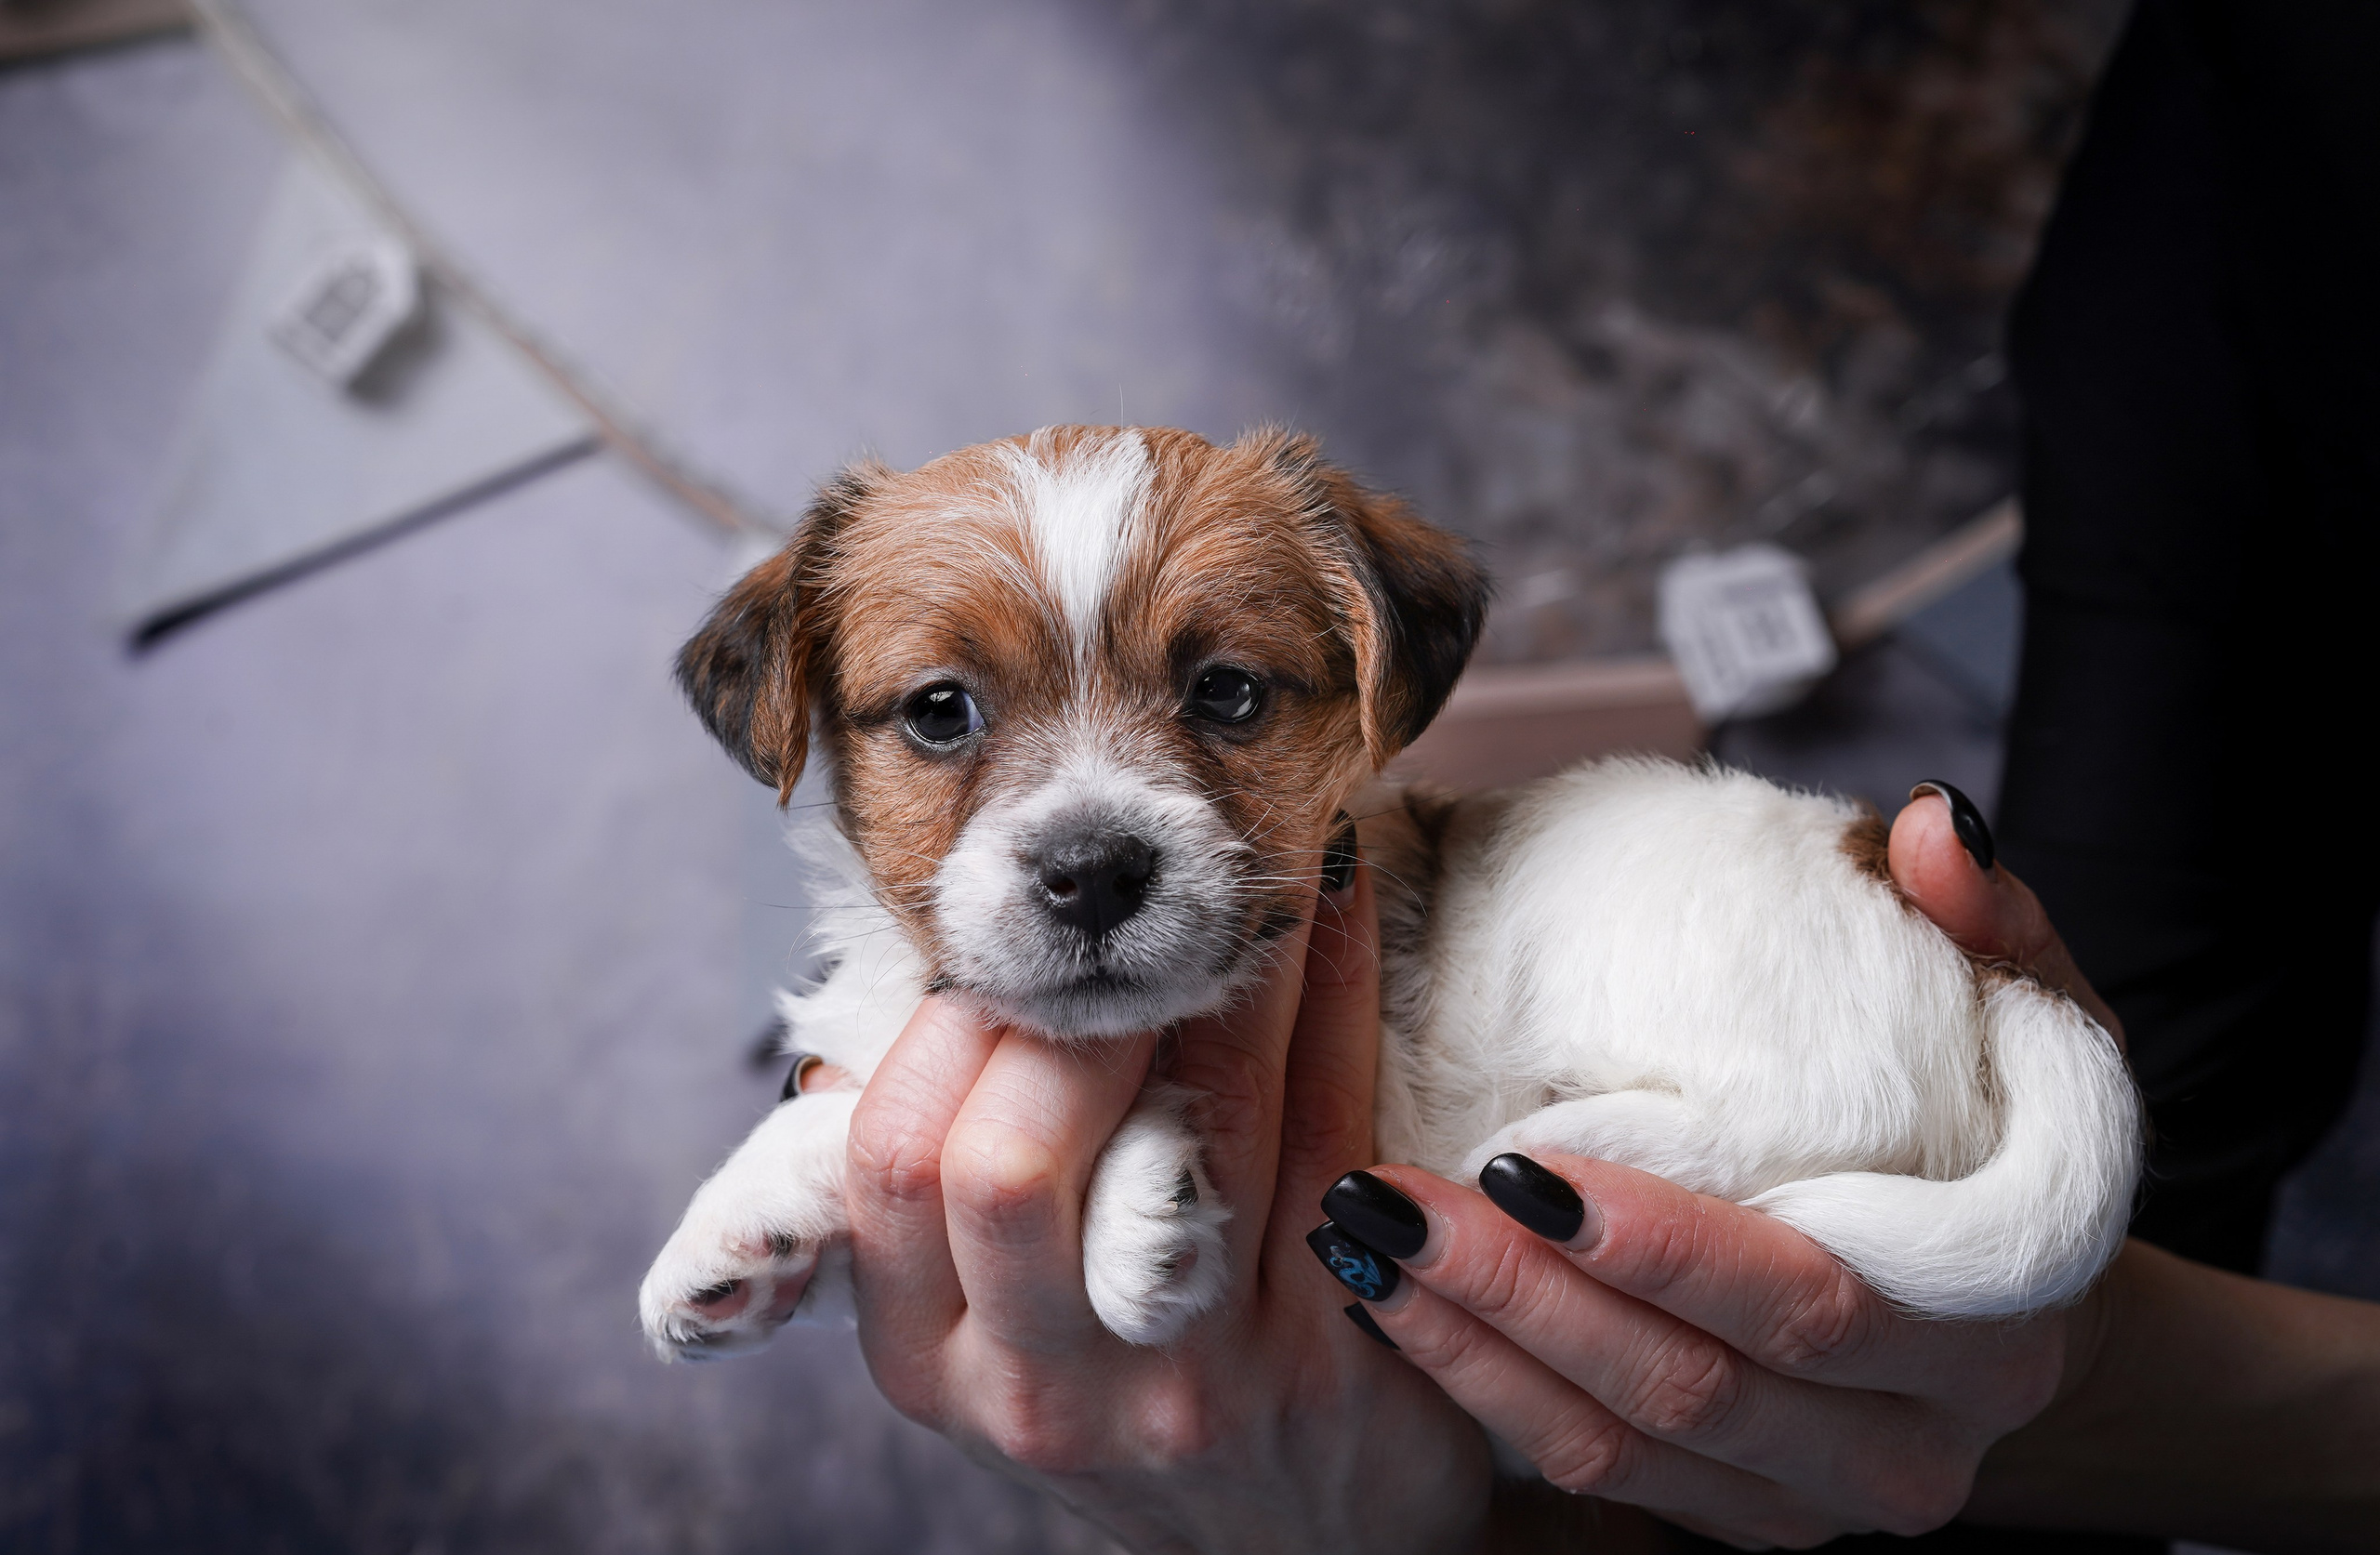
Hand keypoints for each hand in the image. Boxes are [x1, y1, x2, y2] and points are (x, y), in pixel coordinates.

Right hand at [842, 844, 1493, 1554]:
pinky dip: (1335, 992)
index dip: (951, 1029)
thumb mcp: (999, 1330)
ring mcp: (1194, 1381)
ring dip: (1221, 964)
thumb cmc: (1132, 1397)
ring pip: (1202, 1120)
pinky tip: (1337, 909)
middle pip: (1006, 1162)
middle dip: (1066, 1013)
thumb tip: (938, 981)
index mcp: (931, 1359)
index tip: (1016, 955)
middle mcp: (1045, 1387)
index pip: (894, 1162)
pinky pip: (1332, 1126)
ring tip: (1236, 868)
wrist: (1302, 1554)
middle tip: (1124, 933)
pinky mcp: (1331, 1353)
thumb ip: (951, 1189)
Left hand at [1326, 788, 2112, 1546]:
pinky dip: (1486, 1394)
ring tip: (1365, 1244)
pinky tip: (1398, 1310)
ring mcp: (1819, 1501)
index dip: (1663, 1246)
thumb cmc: (2008, 1134)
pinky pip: (1598, 1470)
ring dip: (1479, 1347)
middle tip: (1388, 1198)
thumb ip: (1993, 922)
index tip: (1516, 1163)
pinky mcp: (1740, 1517)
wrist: (2026, 1307)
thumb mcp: (2036, 1018)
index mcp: (1993, 1320)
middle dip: (1524, 1292)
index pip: (1808, 1297)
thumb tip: (1927, 831)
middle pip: (1692, 1383)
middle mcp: (1914, 1444)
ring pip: (1625, 1442)